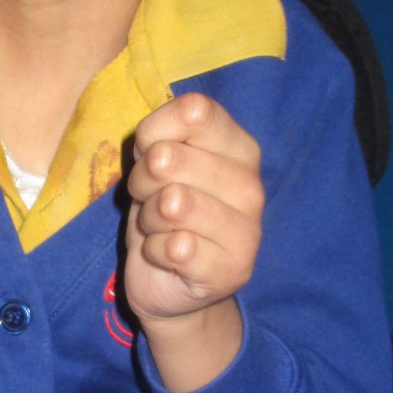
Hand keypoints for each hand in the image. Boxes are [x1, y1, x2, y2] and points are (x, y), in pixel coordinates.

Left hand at [124, 93, 263, 390]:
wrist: (169, 282)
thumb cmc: (162, 212)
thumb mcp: (152, 165)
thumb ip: (156, 140)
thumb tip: (160, 152)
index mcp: (240, 148)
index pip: (194, 111)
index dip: (153, 132)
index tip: (150, 154)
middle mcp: (251, 186)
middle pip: (169, 158)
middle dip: (142, 180)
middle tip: (150, 199)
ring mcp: (248, 231)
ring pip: (172, 204)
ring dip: (149, 218)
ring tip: (159, 227)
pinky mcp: (233, 271)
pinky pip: (173, 247)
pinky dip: (154, 251)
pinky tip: (166, 255)